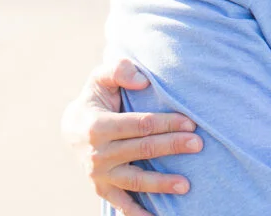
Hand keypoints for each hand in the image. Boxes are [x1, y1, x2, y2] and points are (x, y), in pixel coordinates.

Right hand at [60, 58, 202, 215]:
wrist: (72, 127)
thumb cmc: (96, 98)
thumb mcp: (100, 77)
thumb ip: (118, 69)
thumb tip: (142, 80)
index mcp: (97, 126)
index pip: (140, 126)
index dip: (166, 123)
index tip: (191, 122)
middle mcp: (96, 154)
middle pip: (142, 150)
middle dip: (172, 146)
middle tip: (199, 144)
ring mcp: (99, 174)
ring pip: (135, 180)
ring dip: (161, 184)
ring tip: (186, 185)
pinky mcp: (102, 188)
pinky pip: (121, 204)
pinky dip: (137, 213)